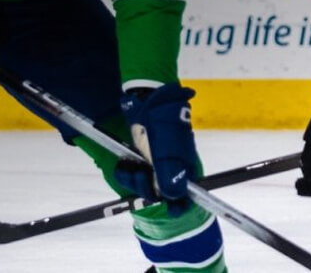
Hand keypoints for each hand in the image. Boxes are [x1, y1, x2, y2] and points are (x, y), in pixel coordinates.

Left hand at [117, 84, 200, 215]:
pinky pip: (133, 175)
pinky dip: (126, 172)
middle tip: (140, 174)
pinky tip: (124, 164)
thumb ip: (170, 175)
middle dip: (147, 188)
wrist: (145, 99)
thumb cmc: (162, 123)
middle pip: (161, 192)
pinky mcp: (140, 158)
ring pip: (145, 185)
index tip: (172, 210)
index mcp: (184, 166)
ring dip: (134, 180)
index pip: (186, 193)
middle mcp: (171, 167)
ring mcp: (155, 163)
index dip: (180, 204)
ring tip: (129, 166)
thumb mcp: (167, 150)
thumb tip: (176, 196)